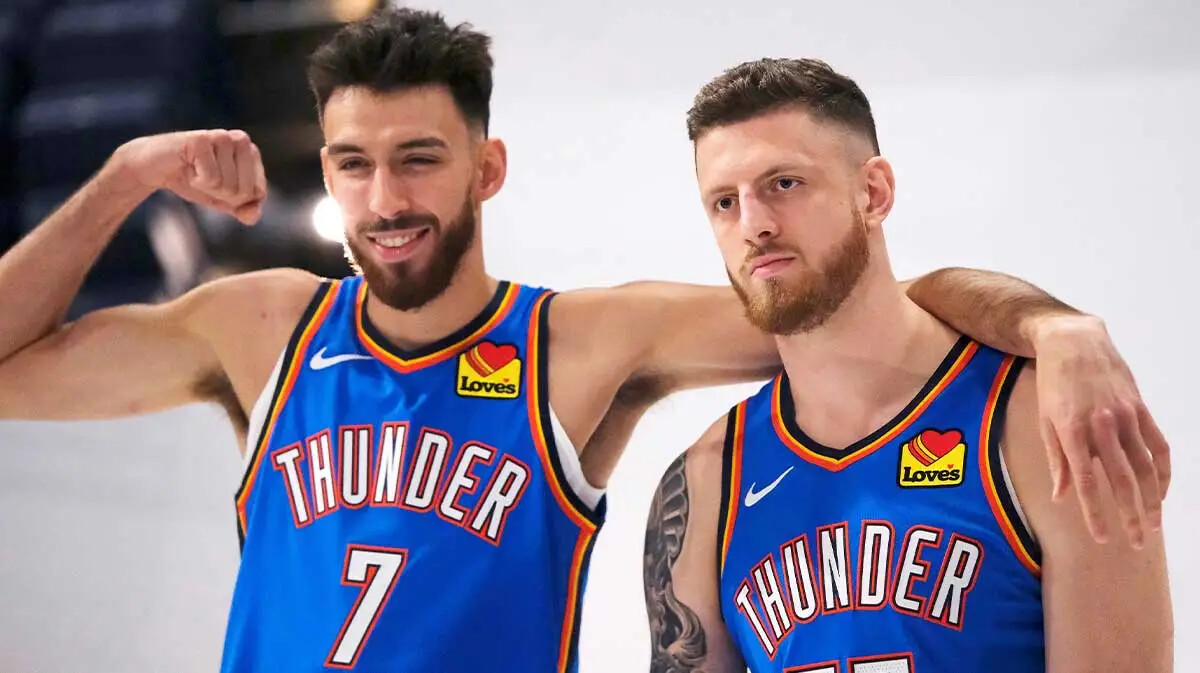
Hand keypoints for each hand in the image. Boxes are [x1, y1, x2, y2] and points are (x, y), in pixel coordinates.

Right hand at [113, 130, 266, 224]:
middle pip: (245, 191)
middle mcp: (241, 140)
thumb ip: (245, 210)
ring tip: (194, 171)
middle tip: (203, 178)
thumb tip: (252, 216)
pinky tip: (186, 167)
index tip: (218, 185)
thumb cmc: (193, 180)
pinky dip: (196, 181)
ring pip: (227, 185)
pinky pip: (211, 179)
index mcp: (252, 152)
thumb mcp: (224, 200)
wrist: (154, 168)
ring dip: (206, 187)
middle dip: (222, 194)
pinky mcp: (201, 139)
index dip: (235, 200)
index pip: (258, 193)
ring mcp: (222, 136)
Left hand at [1029, 314, 1168, 547]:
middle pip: (1121, 480)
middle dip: (1129, 516)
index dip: (1095, 513)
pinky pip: (1159, 445)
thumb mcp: (1044, 421)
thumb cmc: (1051, 384)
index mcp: (1072, 431)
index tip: (1102, 538)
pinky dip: (1164, 471)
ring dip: (1152, 500)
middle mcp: (1101, 426)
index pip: (1087, 483)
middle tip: (1135, 544)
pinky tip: (1162, 491)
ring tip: (1154, 525)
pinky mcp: (1140, 408)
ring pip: (1145, 467)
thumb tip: (1061, 497)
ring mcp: (1125, 416)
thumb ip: (1056, 460)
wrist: (1073, 341)